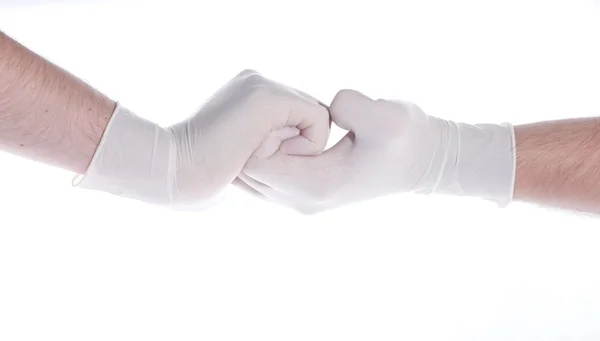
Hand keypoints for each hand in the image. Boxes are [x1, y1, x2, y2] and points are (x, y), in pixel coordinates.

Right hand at [75, 70, 329, 208]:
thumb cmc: (203, 173)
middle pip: (310, 114)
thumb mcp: (239, 152)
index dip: (293, 144)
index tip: (264, 162)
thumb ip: (262, 141)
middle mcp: (257, 81)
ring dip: (302, 148)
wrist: (174, 170)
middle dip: (300, 144)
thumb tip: (286, 148)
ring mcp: (262, 86)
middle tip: (266, 161)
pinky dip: (309, 146)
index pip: (297, 114)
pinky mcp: (269, 98)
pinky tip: (273, 155)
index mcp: (248, 92)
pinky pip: (320, 120)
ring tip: (263, 157)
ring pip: (318, 117)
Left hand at [239, 89, 514, 212]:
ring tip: (287, 127)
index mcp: (317, 185)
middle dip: (254, 143)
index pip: (255, 165)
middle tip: (281, 118)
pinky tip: (289, 135)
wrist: (422, 160)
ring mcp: (304, 201)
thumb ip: (351, 106)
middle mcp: (304, 201)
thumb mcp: (387, 116)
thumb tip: (324, 108)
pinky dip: (267, 156)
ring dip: (260, 150)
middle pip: (248, 175)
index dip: (258, 134)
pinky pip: (267, 178)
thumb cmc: (408, 138)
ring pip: (254, 179)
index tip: (283, 115)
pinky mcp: (306, 194)